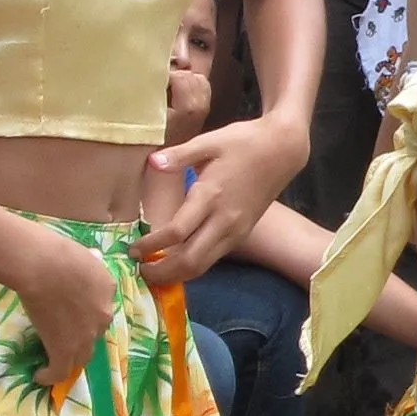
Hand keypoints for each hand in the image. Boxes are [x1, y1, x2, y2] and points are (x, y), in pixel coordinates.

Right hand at [14, 222, 117, 388]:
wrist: (44, 266)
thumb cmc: (56, 252)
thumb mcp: (82, 254)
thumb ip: (85, 265)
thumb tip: (85, 261)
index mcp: (107, 289)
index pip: (100, 305)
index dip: (87, 310)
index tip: (74, 311)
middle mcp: (102, 315)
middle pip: (95, 331)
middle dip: (82, 334)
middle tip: (63, 334)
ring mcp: (86, 336)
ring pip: (82, 354)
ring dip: (70, 358)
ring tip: (56, 359)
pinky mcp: (65, 350)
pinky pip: (60, 370)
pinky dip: (50, 376)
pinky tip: (40, 376)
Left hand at [137, 118, 303, 285]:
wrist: (283, 150)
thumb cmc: (245, 142)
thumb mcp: (211, 141)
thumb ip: (179, 155)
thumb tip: (152, 162)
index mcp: (211, 195)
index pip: (177, 232)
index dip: (151, 245)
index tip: (133, 249)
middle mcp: (224, 220)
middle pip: (190, 260)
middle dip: (163, 272)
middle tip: (140, 271)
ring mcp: (236, 230)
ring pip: (204, 265)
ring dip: (178, 274)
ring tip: (155, 272)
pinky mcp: (242, 234)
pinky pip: (214, 258)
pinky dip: (193, 266)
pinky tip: (178, 261)